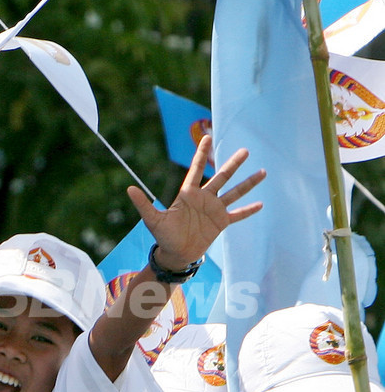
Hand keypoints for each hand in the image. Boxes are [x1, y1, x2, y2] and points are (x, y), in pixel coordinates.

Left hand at [129, 136, 264, 269]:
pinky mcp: (221, 223)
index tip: (207, 137)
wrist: (176, 254)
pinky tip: (261, 204)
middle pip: (221, 177)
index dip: (202, 154)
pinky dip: (248, 210)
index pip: (197, 170)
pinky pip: (237, 215)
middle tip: (245, 150)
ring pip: (234, 192)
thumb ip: (143, 204)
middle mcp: (204, 198)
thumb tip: (128, 189)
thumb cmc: (163, 236)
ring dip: (248, 183)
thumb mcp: (153, 219)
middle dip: (233, 164)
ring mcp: (214, 210)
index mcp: (188, 194)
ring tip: (262, 171)